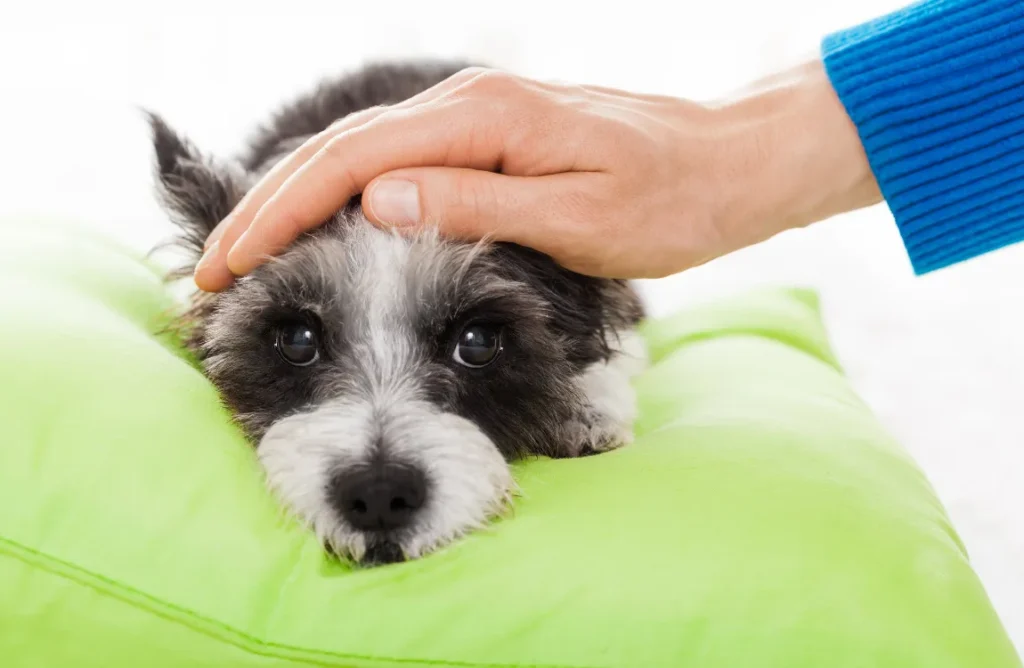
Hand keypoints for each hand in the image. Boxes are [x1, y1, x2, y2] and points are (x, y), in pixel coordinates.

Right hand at [194, 60, 879, 290]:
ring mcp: (476, 119)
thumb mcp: (579, 218)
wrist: (726, 165)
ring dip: (295, 204)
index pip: (353, 163)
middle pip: (339, 153)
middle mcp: (468, 106)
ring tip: (246, 253)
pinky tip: (322, 227)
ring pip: (360, 156)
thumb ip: (476, 206)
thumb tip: (377, 204)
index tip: (232, 265)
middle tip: (211, 271)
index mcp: (483, 119)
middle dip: (267, 209)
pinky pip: (395, 163)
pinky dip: (343, 197)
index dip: (284, 214)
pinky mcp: (487, 141)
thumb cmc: (670, 201)